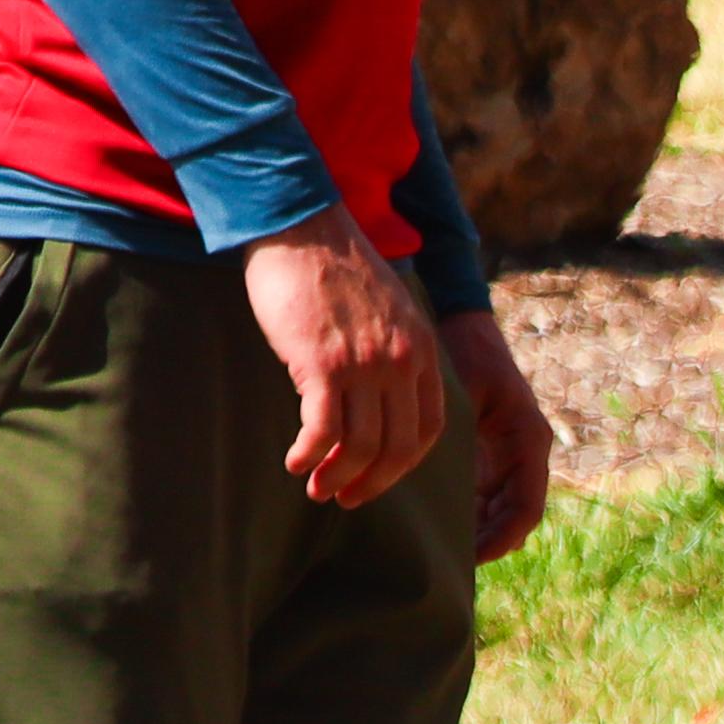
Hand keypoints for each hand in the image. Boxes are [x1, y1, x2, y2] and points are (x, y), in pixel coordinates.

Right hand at [243, 219, 448, 511]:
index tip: (380, 477)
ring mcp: (364, 365)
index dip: (404, 463)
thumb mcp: (388, 312)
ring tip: (315, 487)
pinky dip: (309, 455)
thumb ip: (394, 352)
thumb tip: (377, 398)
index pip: (428, 428)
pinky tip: (295, 463)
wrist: (302, 225)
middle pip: (399, 447)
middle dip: (372, 482)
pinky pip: (322, 430)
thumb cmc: (335, 268)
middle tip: (344, 498)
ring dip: (337, 476)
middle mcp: (401, 362)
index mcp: (423, 351)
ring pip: (361, 445)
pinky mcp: (322, 364)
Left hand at [442, 311, 556, 564]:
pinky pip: (484, 497)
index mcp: (527, 442)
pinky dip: (466, 514)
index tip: (472, 555)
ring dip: (475, 531)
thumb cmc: (465, 354)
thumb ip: (459, 438)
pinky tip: (437, 524)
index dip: (501, 536)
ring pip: (498, 512)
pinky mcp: (490, 455)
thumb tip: (442, 486)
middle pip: (513, 517)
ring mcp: (507, 457)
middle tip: (449, 563)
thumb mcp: (464, 395)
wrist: (463, 326)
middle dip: (486, 542)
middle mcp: (523, 455)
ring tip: (441, 551)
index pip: (526, 506)